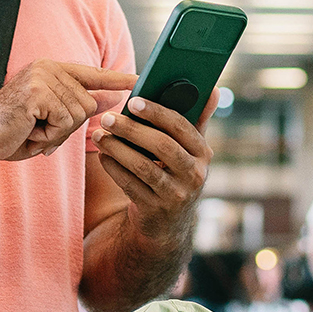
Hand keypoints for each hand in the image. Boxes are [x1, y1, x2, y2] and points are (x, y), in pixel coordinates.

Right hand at [0, 60, 135, 162]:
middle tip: (38, 130)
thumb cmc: (9, 131)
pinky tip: (28, 131)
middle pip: (88, 104)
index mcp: (51, 70)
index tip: (138, 79)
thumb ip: (78, 107)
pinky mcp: (38, 92)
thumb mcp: (50, 119)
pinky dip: (49, 136)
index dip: (115, 78)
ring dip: (57, 133)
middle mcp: (48, 68)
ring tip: (31, 130)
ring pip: (79, 115)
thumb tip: (113, 98)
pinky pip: (64, 121)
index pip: (90, 73)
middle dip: (67, 128)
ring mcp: (42, 77)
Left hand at [90, 87, 217, 237]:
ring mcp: (176, 194)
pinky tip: (103, 155)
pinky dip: (114, 168)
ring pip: (143, 167)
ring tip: (99, 135)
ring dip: (117, 148)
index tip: (133, 101)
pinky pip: (130, 185)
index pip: (181, 127)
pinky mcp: (156, 210)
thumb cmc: (177, 172)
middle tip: (108, 118)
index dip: (157, 113)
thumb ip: (199, 120)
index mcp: (203, 153)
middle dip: (132, 129)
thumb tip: (213, 89)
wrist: (170, 222)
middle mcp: (194, 174)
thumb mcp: (192, 150)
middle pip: (161, 146)